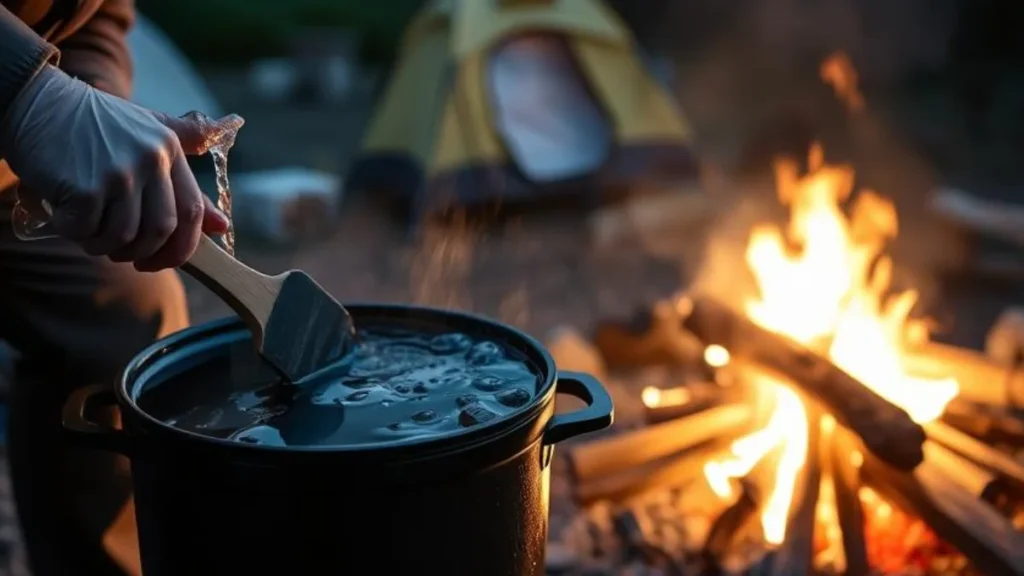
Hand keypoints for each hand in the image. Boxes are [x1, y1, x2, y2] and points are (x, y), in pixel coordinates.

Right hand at [0, 65, 232, 270]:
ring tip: (87, 230)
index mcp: (169, 149)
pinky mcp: (86, 186)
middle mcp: (150, 160)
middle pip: (160, 230)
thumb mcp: (147, 134)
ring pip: (123, 237)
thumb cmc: (93, 124)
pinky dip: (74, 233)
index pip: (191, 211)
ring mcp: (119, 173)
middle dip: (141, 253)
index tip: (160, 261)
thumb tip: (222, 225)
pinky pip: (87, 231)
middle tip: (119, 252)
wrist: (37, 100)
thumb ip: (185, 181)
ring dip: (101, 244)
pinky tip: (64, 216)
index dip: (181, 247)